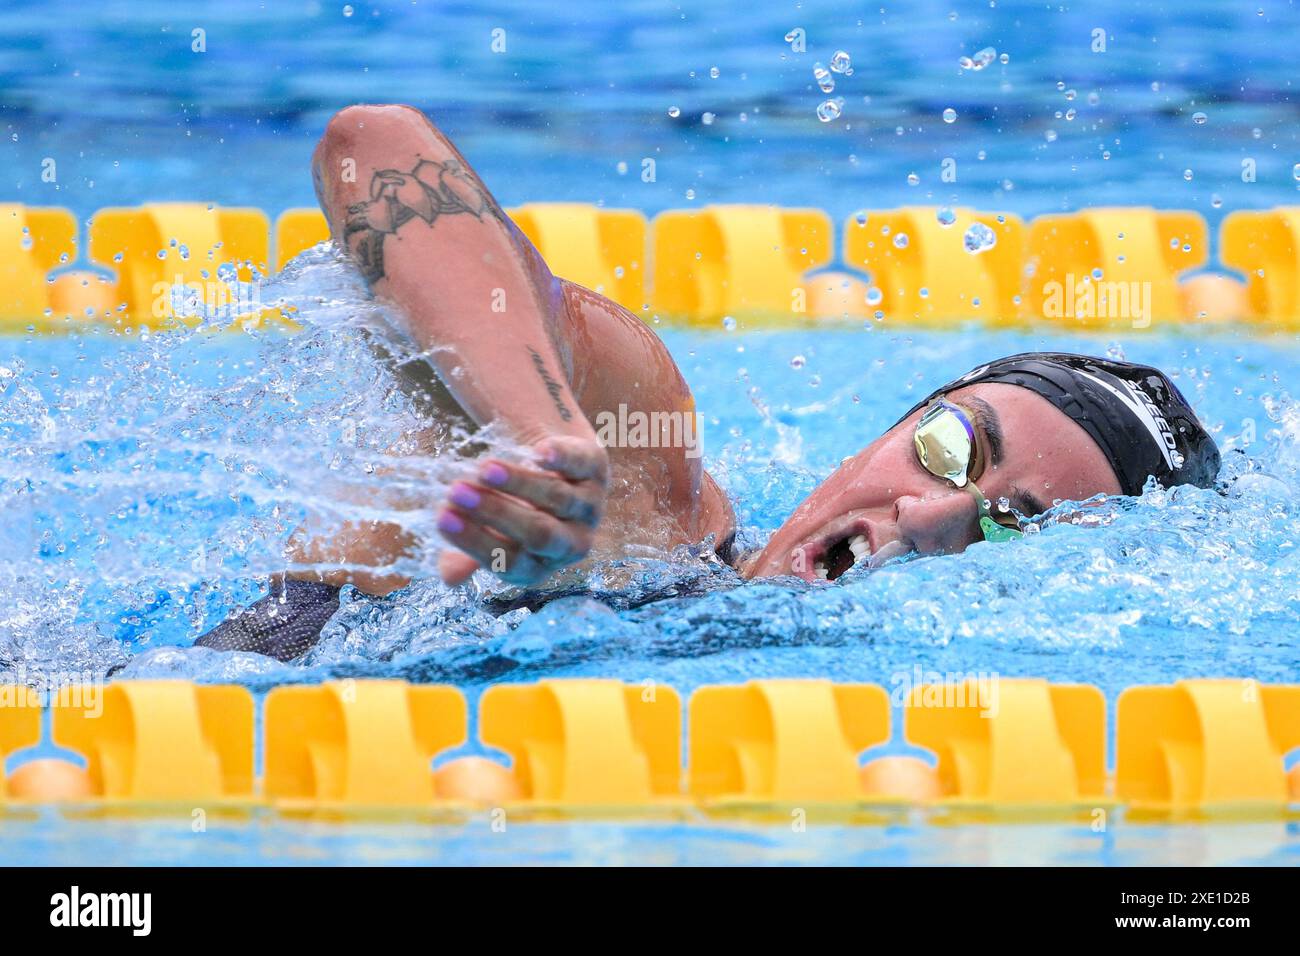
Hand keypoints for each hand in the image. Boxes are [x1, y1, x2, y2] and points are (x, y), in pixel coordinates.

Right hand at [435, 436, 608, 585]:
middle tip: (457, 492)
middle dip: (495, 513)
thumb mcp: (494, 535)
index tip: (443, 519)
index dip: (476, 542)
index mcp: (540, 566)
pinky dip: (560, 458)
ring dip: (518, 482)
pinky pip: (580, 465)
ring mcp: (589, 507)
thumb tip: (448, 577)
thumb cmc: (516, 507)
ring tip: (483, 469)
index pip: (508, 562)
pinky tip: (538, 451)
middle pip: (537, 533)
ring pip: (555, 498)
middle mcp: (571, 543)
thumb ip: (471, 555)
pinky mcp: (596, 469)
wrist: (554, 464)